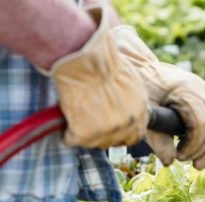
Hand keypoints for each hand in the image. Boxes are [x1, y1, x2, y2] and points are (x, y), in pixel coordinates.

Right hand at [48, 7, 148, 148]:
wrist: (82, 56)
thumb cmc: (101, 59)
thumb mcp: (128, 79)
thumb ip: (130, 99)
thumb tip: (123, 107)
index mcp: (140, 110)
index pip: (135, 134)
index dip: (121, 132)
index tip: (109, 126)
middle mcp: (126, 124)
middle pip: (114, 141)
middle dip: (102, 134)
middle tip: (88, 121)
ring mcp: (106, 131)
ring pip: (93, 143)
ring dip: (84, 132)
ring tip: (75, 116)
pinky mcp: (83, 134)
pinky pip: (71, 139)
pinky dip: (66, 132)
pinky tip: (64, 120)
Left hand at [112, 26, 204, 169]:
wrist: (143, 67)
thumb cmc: (141, 89)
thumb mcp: (145, 114)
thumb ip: (156, 138)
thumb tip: (170, 161)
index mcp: (184, 90)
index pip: (201, 122)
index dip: (194, 144)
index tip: (180, 157)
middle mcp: (199, 88)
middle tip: (194, 166)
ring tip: (203, 163)